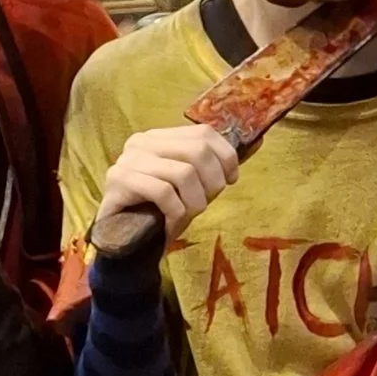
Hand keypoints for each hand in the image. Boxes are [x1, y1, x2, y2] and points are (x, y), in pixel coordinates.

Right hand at [87, 124, 239, 256]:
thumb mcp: (193, 187)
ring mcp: (127, 160)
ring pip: (183, 172)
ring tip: (188, 216)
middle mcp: (141, 142)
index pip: (203, 133)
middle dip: (212, 182)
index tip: (231, 181)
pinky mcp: (119, 182)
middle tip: (206, 203)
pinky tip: (171, 224)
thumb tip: (258, 142)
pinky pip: (163, 192)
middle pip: (197, 151)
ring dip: (195, 201)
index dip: (226, 156)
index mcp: (159, 137)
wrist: (123, 242)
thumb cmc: (159, 212)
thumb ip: (216, 165)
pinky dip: (176, 212)